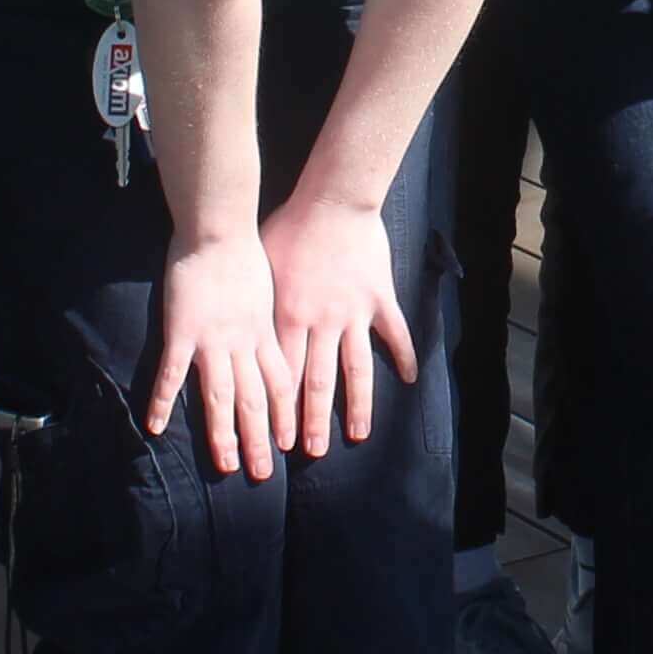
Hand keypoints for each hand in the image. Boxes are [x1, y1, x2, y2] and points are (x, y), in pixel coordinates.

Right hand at [144, 226, 286, 481]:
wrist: (220, 226)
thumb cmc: (247, 248)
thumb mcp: (272, 284)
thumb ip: (271, 313)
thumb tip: (281, 327)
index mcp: (266, 332)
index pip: (281, 383)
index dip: (286, 415)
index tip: (291, 445)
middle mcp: (243, 343)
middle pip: (255, 400)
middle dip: (261, 439)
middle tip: (262, 474)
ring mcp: (212, 339)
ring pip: (221, 397)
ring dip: (224, 434)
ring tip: (227, 465)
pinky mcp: (182, 331)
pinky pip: (172, 374)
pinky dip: (165, 402)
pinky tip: (156, 428)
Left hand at [261, 191, 418, 455]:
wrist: (333, 201)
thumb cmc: (290, 227)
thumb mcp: (262, 264)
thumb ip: (259, 301)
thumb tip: (244, 329)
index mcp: (288, 317)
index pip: (283, 374)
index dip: (281, 410)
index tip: (279, 440)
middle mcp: (322, 323)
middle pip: (317, 381)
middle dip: (313, 420)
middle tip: (312, 452)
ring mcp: (354, 313)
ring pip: (356, 369)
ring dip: (357, 405)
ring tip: (357, 435)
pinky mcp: (379, 298)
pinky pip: (394, 333)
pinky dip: (403, 356)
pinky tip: (408, 380)